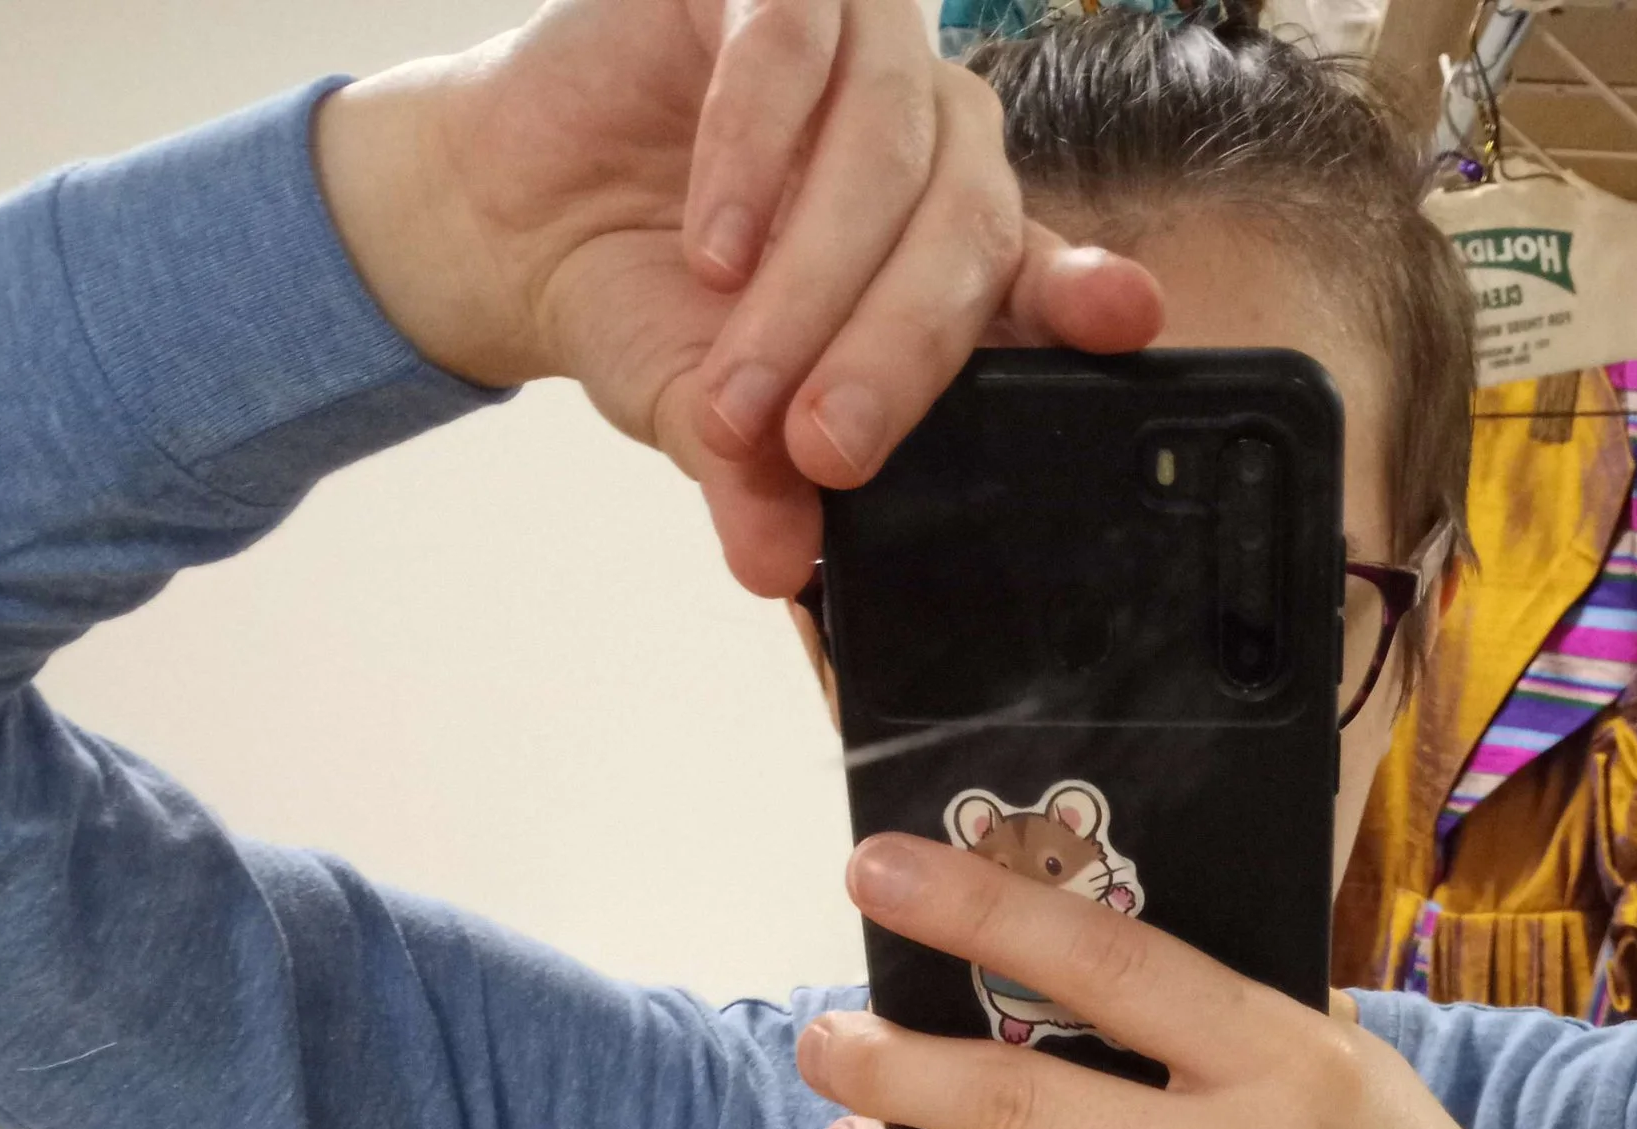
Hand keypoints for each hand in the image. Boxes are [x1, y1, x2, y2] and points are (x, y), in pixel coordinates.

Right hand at [313, 0, 1159, 592]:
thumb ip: (759, 484)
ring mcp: (858, 47)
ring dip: (812, 281)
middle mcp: (928, 135)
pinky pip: (790, 48)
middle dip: (893, 353)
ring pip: (887, 146)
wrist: (515, 218)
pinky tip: (713, 240)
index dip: (1084, 293)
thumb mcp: (709, 421)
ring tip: (735, 381)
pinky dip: (753, 152)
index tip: (1121, 320)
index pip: (1041, 270)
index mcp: (950, 240)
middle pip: (965, 228)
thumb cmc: (645, 305)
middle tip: (822, 448)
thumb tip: (775, 568)